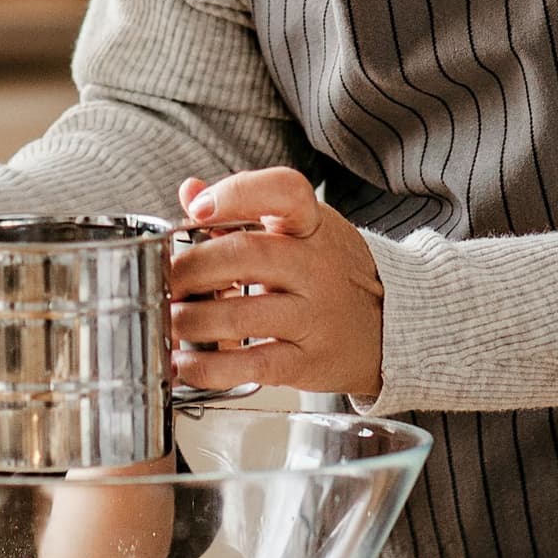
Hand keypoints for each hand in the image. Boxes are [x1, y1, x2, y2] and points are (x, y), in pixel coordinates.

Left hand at [171, 168, 383, 398]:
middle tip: (163, 281)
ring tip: (167, 322)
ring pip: (240, 316)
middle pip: (245, 256)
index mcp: (311, 225)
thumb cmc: (331, 272)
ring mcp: (314, 315)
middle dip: (190, 270)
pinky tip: (185, 363)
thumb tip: (190, 190)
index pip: (283, 191)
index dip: (235, 195)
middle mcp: (315, 266)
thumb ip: (244, 208)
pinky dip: (209, 367)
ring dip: (190, 321)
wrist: (394, 325)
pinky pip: (252, 365)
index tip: (196, 210)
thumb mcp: (300, 229)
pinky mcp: (309, 361)